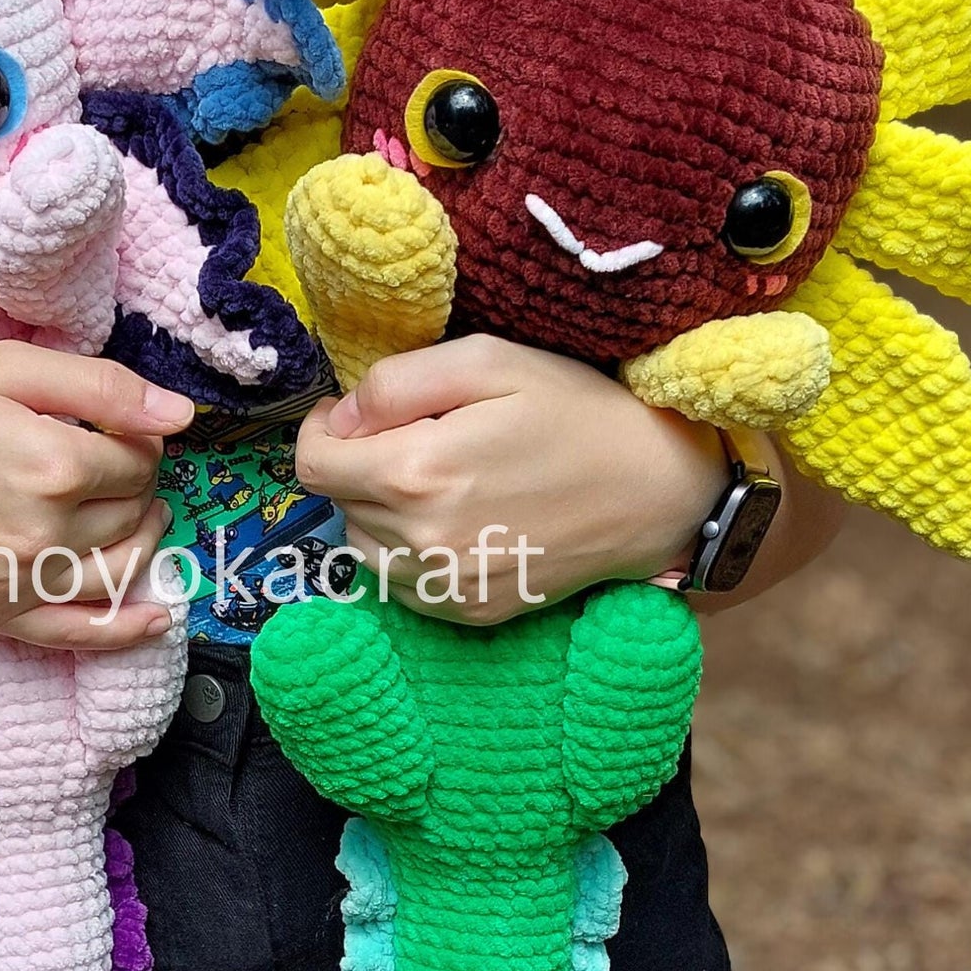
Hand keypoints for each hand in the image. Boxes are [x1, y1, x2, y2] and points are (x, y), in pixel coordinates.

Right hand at [0, 342, 193, 650]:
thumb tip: (181, 416)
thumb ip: (100, 386)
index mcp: (51, 461)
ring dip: (145, 538)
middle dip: (137, 482)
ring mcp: (18, 581)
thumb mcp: (1, 365)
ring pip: (123, 566)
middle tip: (111, 458)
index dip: (136, 436)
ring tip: (136, 511)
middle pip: (134, 509)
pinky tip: (158, 618)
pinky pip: (78, 634)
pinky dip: (127, 629)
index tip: (112, 424)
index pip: (139, 457)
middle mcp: (43, 530)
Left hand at [295, 334, 730, 624]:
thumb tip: (341, 416)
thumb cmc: (577, 412)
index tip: (354, 415)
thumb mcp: (489, 360)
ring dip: (380, 510)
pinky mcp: (469, 610)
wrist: (658, 491)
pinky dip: (411, 550)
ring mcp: (445, 585)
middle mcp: (420, 541)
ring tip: (438, 478)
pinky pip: (402, 582)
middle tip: (418, 435)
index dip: (323, 430)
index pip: (312, 464)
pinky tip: (459, 518)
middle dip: (360, 464)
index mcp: (416, 473)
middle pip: (338, 502)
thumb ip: (397, 382)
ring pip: (363, 546)